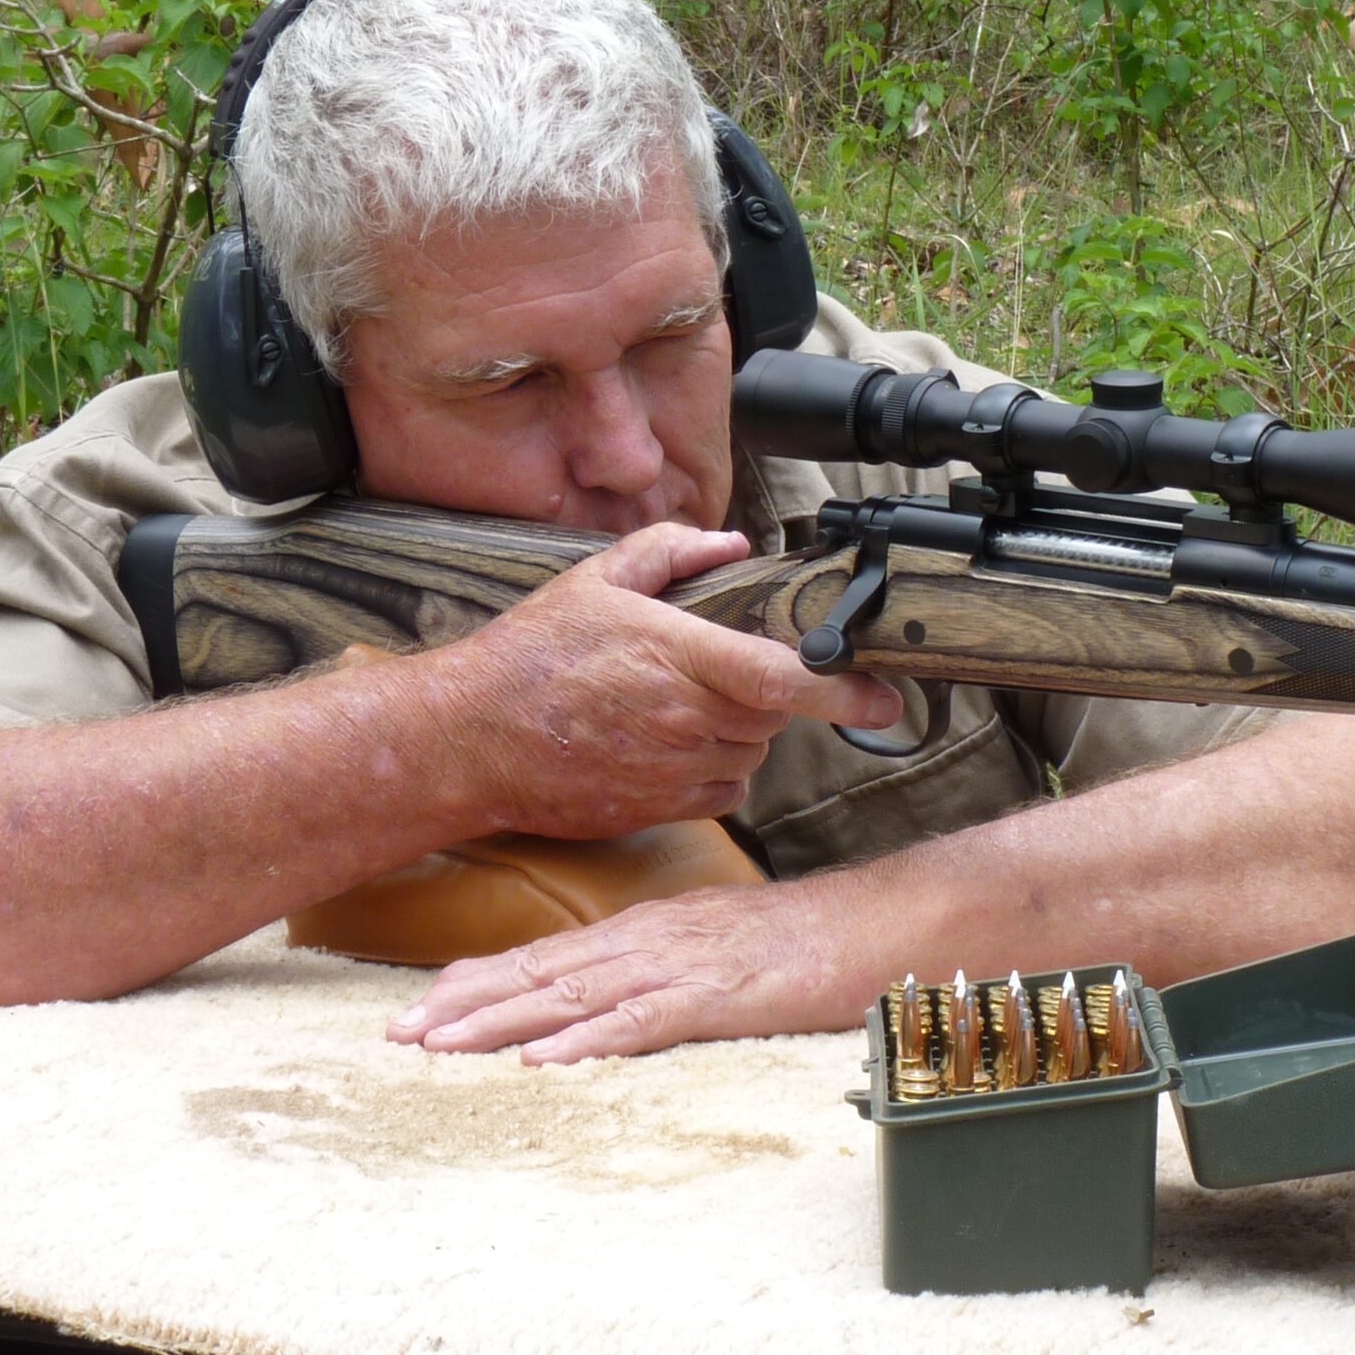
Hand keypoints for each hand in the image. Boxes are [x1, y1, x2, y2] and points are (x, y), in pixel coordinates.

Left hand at [384, 879, 876, 1062]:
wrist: (887, 921)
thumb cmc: (815, 942)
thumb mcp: (724, 948)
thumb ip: (670, 968)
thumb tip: (621, 998)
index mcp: (651, 931)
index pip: (547, 955)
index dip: (479, 980)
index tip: (421, 1006)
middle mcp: (653, 941)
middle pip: (542, 972)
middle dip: (464, 1003)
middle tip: (397, 1034)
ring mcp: (685, 967)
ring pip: (575, 997)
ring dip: (503, 1023)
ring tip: (441, 1046)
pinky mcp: (722, 997)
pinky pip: (644, 1023)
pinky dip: (590, 1043)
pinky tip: (546, 1062)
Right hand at [408, 523, 900, 839]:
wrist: (470, 741)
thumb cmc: (529, 658)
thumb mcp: (595, 580)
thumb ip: (670, 552)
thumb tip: (731, 545)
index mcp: (678, 657)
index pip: (785, 679)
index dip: (846, 691)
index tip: (884, 696)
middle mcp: (685, 719)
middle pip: (772, 714)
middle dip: (762, 692)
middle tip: (709, 669)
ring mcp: (674, 770)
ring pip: (750, 753)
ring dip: (736, 731)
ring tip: (673, 706)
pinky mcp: (660, 809)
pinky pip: (722, 789)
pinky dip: (713, 767)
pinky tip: (665, 744)